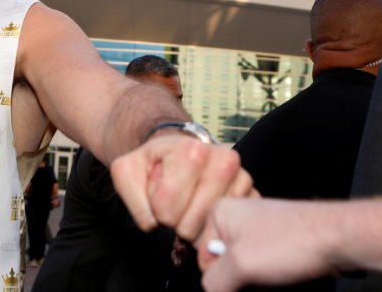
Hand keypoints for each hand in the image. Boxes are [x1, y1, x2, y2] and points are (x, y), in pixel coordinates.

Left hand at [110, 133, 253, 241]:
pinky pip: (232, 230)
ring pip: (212, 230)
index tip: (159, 195)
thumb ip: (131, 198)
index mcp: (191, 151)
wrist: (177, 153)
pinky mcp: (254, 196)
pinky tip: (207, 214)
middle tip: (176, 203)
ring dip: (196, 228)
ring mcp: (243, 178)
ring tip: (190, 207)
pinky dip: (214, 230)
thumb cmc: (152, 164)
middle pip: (192, 223)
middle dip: (177, 221)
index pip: (168, 209)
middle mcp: (224, 160)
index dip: (157, 210)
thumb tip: (153, 223)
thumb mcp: (127, 172)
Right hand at [196, 198, 340, 291]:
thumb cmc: (291, 243)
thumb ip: (214, 283)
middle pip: (223, 264)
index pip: (202, 259)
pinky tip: (284, 275)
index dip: (219, 277)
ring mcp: (258, 230)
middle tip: (260, 279)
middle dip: (240, 280)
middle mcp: (236, 218)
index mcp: (219, 214)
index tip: (241, 279)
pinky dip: (269, 278)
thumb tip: (210, 291)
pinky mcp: (276, 242)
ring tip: (276, 276)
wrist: (339, 238)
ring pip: (244, 270)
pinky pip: (261, 268)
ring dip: (257, 282)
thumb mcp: (241, 266)